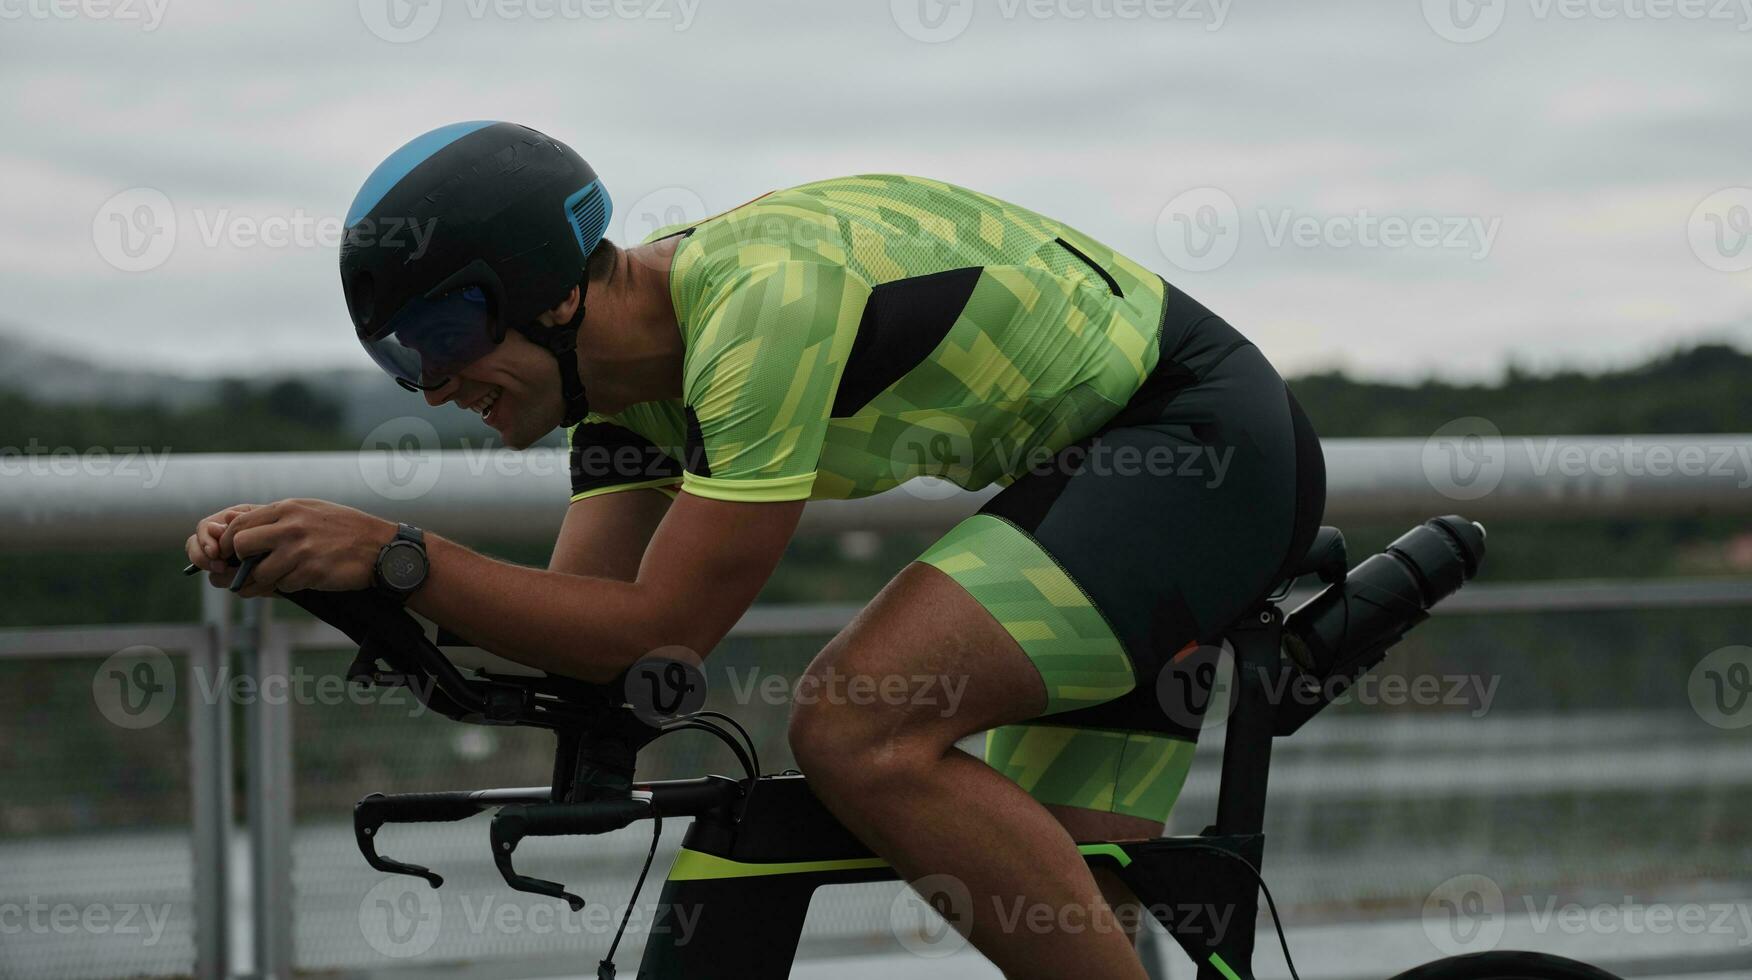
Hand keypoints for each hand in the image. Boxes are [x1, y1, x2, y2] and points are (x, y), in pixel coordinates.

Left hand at [194, 499, 395, 596]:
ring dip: (266, 579)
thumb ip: (275, 518)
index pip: (239, 524)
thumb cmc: (344, 529)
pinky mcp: (311, 572)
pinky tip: (305, 578)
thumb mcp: (309, 511)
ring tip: (282, 576)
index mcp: (287, 508)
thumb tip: (234, 525)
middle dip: (241, 562)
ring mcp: (300, 550)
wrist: (381, 547)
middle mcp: (290, 526)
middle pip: (240, 546)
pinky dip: (289, 586)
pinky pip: (284, 585)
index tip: (230, 555)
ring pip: (259, 572)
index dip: (227, 543)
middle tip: (251, 568)